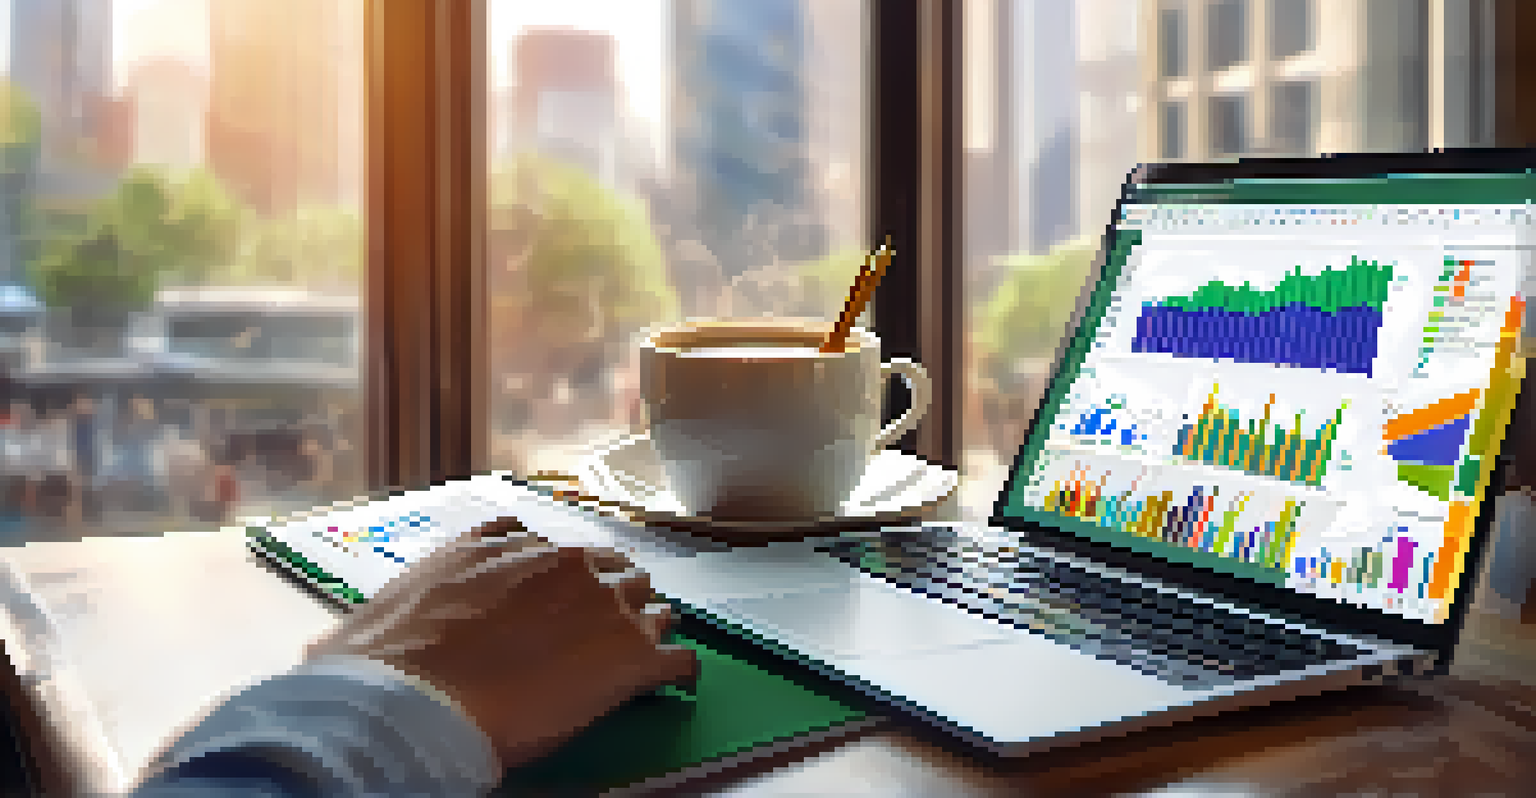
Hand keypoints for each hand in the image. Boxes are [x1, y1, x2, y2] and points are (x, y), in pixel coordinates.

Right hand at [303, 519, 698, 768]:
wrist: (411, 703)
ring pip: (651, 605)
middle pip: (611, 569)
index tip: (560, 589)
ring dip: (648, 625)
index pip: (550, 546)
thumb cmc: (386, 661)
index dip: (559, 573)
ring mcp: (604, 608)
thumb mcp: (390, 605)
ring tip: (649, 645)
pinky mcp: (631, 659)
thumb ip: (408, 600)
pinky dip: (676, 670)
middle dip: (611, 594)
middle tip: (607, 621)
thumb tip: (341, 640)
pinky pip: (678, 658)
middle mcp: (561, 564)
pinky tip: (672, 680)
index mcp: (504, 547)